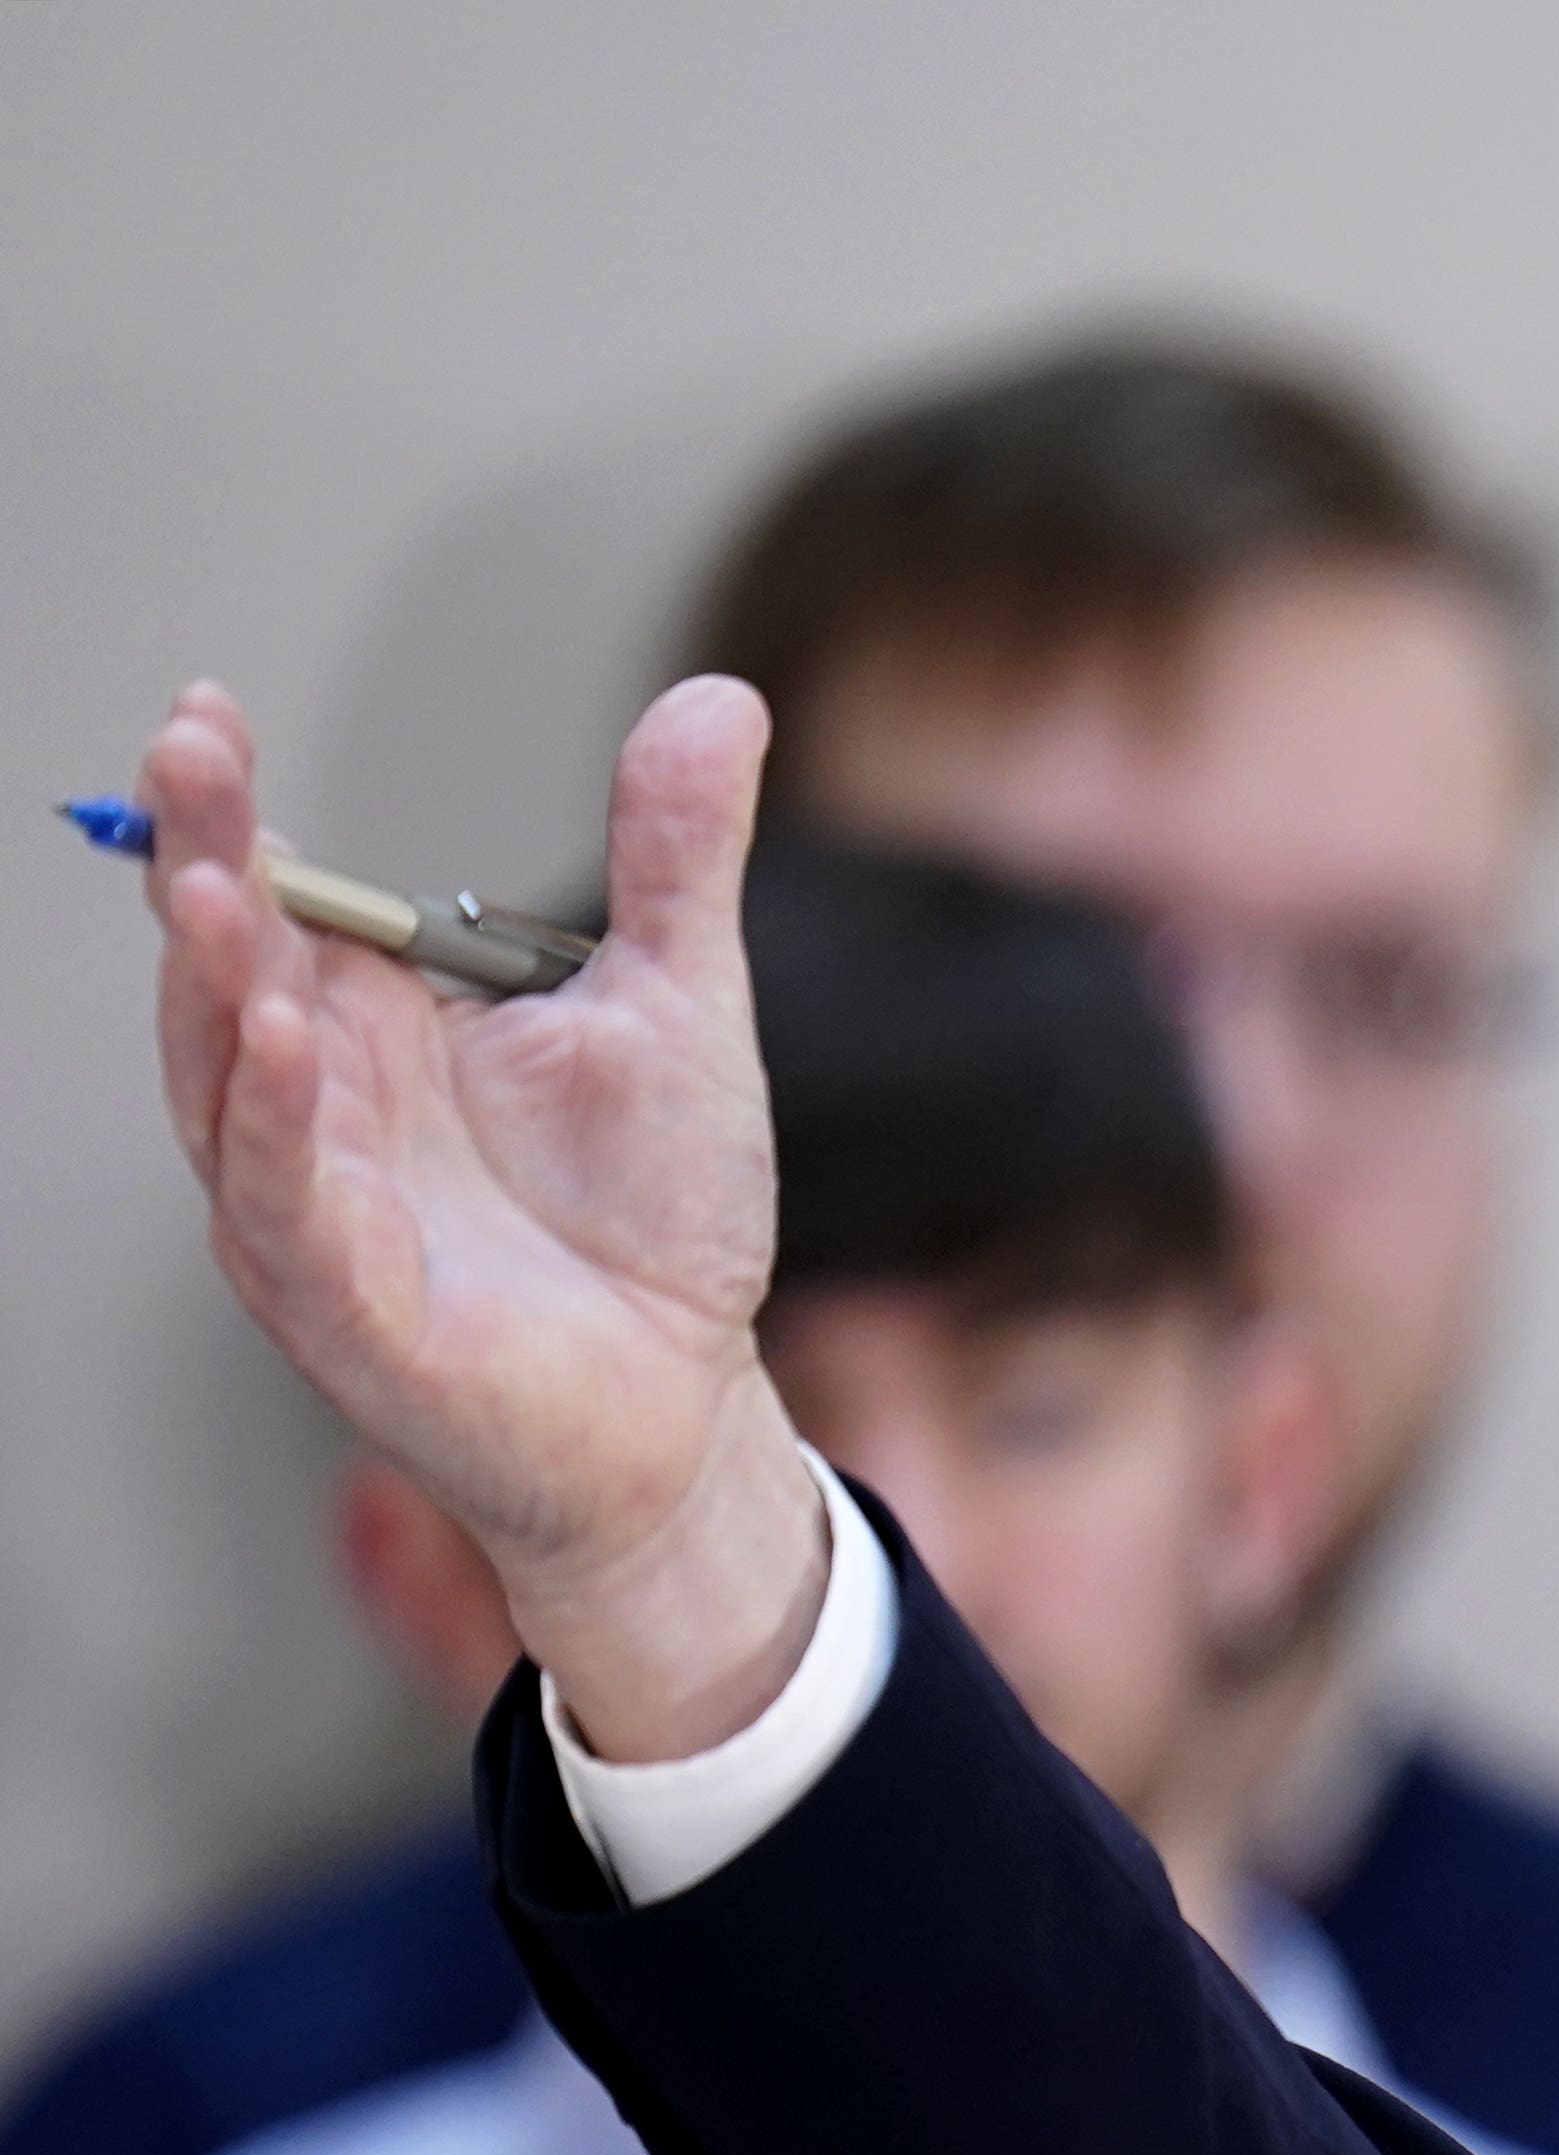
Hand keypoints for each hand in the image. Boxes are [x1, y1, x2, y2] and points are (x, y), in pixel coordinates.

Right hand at [139, 676, 822, 1761]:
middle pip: (225, 967)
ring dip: (216, 984)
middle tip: (190, 754)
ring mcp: (311, 1209)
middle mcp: (312, 1107)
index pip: (272, 898)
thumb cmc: (654, 1217)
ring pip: (227, 1083)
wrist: (686, 1401)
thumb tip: (718, 698)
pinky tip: (281, 1040)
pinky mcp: (347, 1309)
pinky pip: (290, 1205)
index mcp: (369, 1025)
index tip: (208, 709)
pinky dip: (276, 1124)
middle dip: (202, 861)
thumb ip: (676, 862)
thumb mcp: (680, 1010)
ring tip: (215, 888)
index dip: (230, 811)